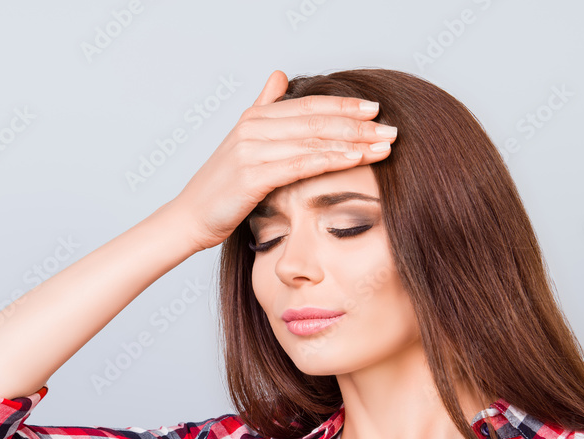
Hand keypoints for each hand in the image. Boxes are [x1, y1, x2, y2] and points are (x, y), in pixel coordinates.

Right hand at [169, 69, 396, 251]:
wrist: (190, 218)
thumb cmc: (221, 187)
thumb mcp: (243, 141)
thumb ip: (264, 107)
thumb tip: (280, 75)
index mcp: (255, 117)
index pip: (310, 105)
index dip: (345, 106)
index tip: (377, 111)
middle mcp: (253, 127)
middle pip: (317, 120)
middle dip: (359, 125)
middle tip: (392, 129)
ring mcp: (251, 149)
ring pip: (313, 140)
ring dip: (354, 142)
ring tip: (384, 146)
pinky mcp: (251, 175)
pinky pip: (300, 164)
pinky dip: (331, 160)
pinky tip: (355, 160)